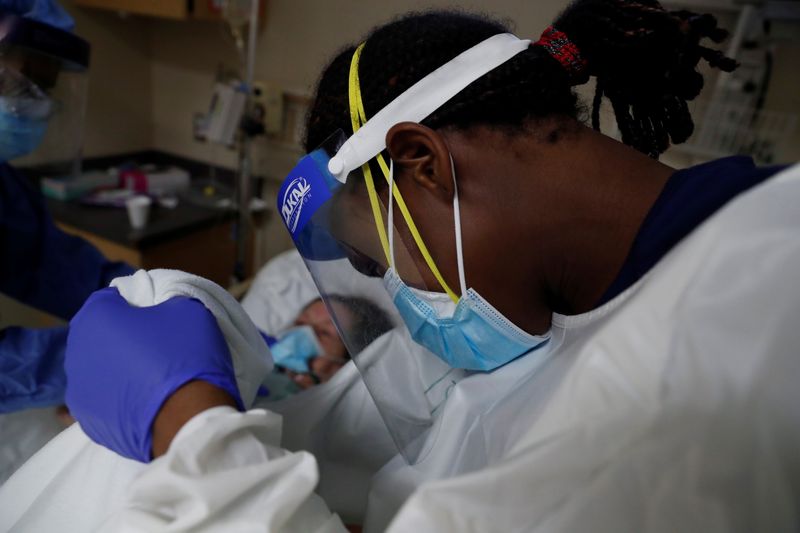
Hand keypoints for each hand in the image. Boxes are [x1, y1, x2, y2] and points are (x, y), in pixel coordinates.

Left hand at [65, 287, 242, 461]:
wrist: (188, 418)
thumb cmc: (185, 355)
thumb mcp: (188, 310)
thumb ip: (164, 304)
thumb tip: (158, 312)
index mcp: (96, 318)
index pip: (110, 300)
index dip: (134, 306)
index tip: (156, 316)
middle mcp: (77, 352)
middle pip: (100, 336)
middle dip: (122, 338)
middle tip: (155, 348)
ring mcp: (79, 392)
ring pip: (99, 371)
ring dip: (118, 371)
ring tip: (149, 380)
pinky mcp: (88, 422)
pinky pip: (102, 402)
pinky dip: (116, 400)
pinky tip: (138, 402)